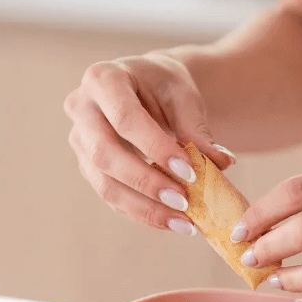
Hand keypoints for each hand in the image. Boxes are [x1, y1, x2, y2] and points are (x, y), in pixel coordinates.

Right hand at [64, 52, 235, 232]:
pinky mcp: (87, 167)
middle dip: (146, 183)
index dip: (155, 148)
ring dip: (144, 208)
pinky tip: (171, 221)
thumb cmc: (164, 87)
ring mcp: (80, 141)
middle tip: (184, 202)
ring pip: (104, 183)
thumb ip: (197, 128)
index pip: (124, 118)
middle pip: (105, 154)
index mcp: (103, 79)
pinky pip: (111, 196)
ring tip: (182, 222)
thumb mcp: (183, 96)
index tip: (190, 172)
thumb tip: (222, 162)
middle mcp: (82, 109)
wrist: (145, 88)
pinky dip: (142, 212)